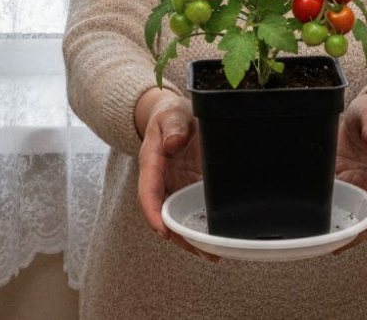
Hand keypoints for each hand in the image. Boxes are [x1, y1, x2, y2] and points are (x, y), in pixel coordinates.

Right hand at [137, 91, 215, 259]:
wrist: (173, 114)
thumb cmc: (170, 114)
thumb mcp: (171, 113)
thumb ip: (173, 126)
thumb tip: (174, 143)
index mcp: (151, 163)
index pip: (148, 193)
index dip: (154, 214)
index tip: (164, 232)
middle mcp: (160, 180)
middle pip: (164, 213)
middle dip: (179, 236)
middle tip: (200, 251)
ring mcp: (173, 185)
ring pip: (178, 216)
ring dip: (192, 236)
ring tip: (213, 253)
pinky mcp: (186, 186)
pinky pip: (191, 208)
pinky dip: (201, 222)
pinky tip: (217, 237)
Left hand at [334, 91, 366, 251]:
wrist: (363, 116)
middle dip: (359, 230)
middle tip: (340, 243)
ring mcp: (362, 186)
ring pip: (356, 215)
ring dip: (344, 231)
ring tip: (325, 244)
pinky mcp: (346, 187)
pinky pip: (341, 206)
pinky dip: (331, 219)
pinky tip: (317, 231)